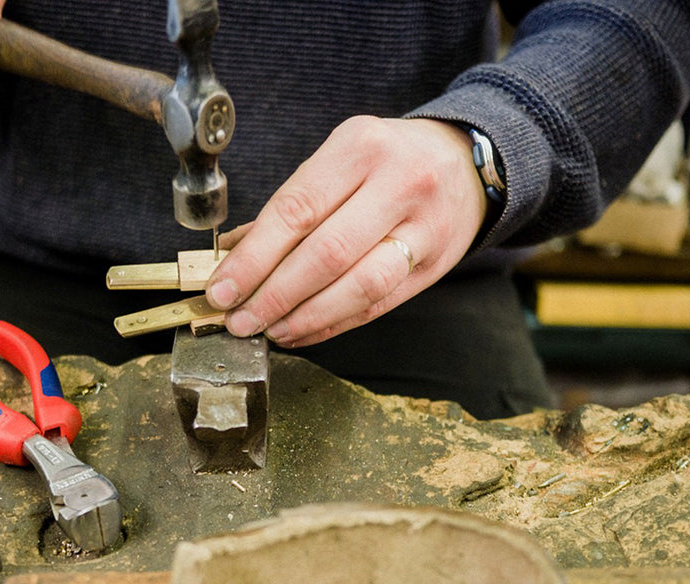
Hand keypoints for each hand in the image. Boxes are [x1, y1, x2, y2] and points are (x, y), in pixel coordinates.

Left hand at [205, 116, 489, 346]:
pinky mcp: (434, 264)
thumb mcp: (339, 159)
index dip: (254, 257)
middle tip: (240, 320)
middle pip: (326, 254)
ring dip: (306, 317)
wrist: (466, 162)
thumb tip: (234, 256)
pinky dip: (334, 323)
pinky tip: (303, 330)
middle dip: (273, 295)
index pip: (296, 209)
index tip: (223, 288)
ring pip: (358, 286)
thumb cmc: (388, 160)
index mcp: (361, 147)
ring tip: (270, 330)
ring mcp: (423, 227)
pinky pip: (378, 304)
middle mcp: (398, 183)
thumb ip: (291, 205)